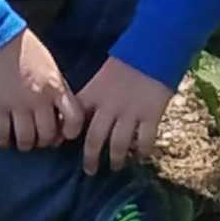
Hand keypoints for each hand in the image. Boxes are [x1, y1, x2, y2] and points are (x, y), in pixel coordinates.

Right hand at [0, 29, 85, 151]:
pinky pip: (3, 134)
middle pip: (48, 134)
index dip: (71, 131)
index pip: (74, 119)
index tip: (64, 133)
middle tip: (39, 139)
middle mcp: (40, 99)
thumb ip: (56, 87)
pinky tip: (4, 140)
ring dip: (25, 144)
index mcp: (56, 86)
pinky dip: (4, 141)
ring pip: (27, 139)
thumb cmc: (23, 46)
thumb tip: (57, 109)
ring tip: (22, 142)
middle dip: (45, 141)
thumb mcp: (49, 64)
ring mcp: (18, 104)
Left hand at [76, 57, 172, 174]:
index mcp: (94, 94)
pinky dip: (141, 152)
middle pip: (95, 139)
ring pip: (118, 145)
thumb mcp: (101, 75)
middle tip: (90, 170)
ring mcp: (130, 113)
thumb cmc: (125, 60)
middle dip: (91, 158)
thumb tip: (79, 115)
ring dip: (115, 159)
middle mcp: (109, 107)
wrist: (152, 50)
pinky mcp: (151, 116)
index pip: (75, 118)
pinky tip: (139, 156)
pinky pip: (144, 141)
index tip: (67, 146)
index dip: (68, 134)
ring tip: (115, 166)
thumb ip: (91, 95)